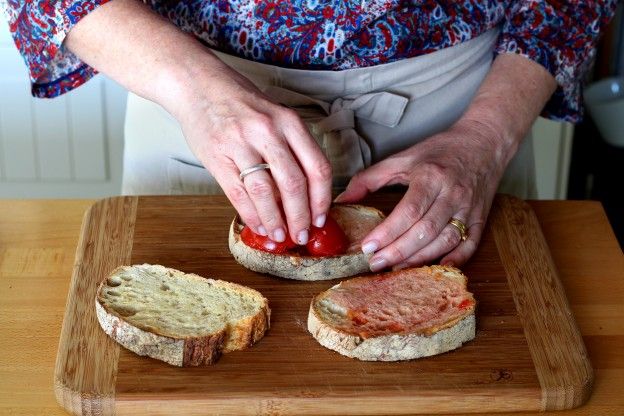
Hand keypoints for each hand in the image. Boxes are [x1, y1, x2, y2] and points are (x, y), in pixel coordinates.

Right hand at [63, 0, 332, 244]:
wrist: (196, 84)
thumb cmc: (239, 102)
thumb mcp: (275, 115)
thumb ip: (291, 148)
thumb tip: (303, 194)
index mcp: (289, 122)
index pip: (317, 167)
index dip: (322, 199)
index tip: (321, 218)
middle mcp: (268, 131)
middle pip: (294, 184)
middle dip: (300, 217)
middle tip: (302, 236)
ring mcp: (241, 144)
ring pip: (266, 192)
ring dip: (275, 220)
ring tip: (280, 236)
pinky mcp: (217, 156)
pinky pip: (238, 193)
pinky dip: (251, 214)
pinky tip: (258, 225)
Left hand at [335, 119, 509, 269]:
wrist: (484, 143)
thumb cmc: (440, 151)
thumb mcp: (402, 158)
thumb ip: (370, 178)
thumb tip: (343, 200)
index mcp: (431, 176)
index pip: (408, 210)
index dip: (387, 232)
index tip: (367, 247)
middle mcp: (452, 194)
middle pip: (425, 230)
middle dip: (398, 251)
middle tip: (375, 263)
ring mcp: (469, 209)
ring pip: (445, 241)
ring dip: (419, 258)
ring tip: (396, 267)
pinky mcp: (480, 219)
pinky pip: (469, 244)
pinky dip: (454, 260)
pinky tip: (436, 268)